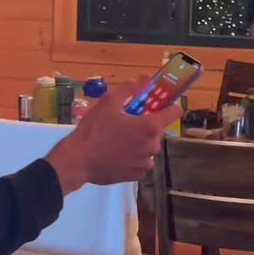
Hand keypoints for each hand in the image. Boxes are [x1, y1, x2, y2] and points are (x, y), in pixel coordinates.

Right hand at [47, 76, 181, 192]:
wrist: (78, 161)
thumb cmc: (94, 130)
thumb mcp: (108, 103)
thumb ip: (129, 89)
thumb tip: (144, 79)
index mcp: (150, 126)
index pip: (175, 112)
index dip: (168, 106)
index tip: (156, 106)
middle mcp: (153, 145)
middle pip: (157, 130)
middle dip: (145, 125)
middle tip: (125, 124)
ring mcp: (146, 162)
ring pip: (148, 146)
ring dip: (139, 142)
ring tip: (118, 141)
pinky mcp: (138, 175)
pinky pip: (141, 161)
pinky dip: (133, 157)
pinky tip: (117, 154)